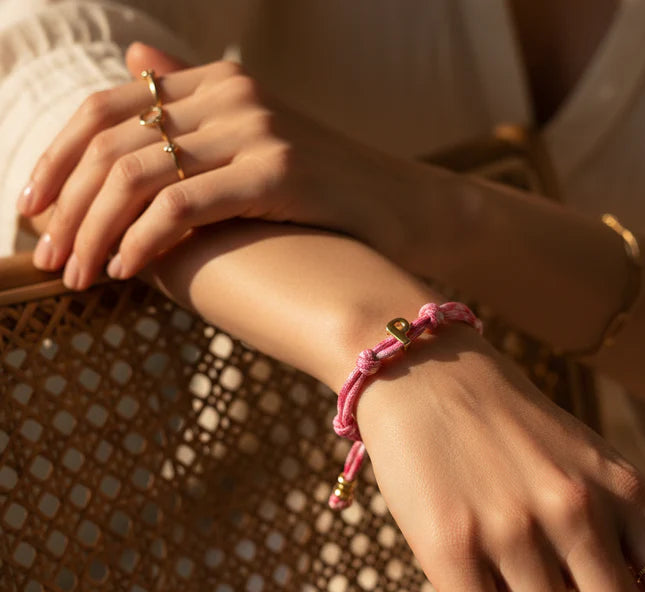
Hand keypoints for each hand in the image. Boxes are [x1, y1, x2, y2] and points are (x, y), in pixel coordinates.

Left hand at [17, 43, 400, 289]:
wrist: (409, 209)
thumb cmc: (329, 191)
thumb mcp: (256, 139)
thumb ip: (192, 103)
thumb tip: (132, 63)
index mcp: (217, 82)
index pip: (106, 109)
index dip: (56, 159)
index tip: (33, 211)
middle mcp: (231, 92)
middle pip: (111, 141)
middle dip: (67, 205)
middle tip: (48, 257)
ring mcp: (256, 128)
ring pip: (137, 174)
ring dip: (95, 231)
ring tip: (79, 276)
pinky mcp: (278, 170)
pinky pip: (182, 203)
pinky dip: (143, 240)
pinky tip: (128, 272)